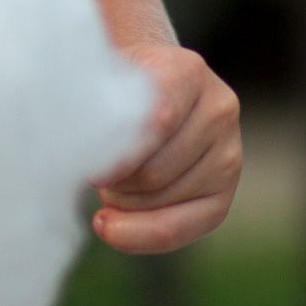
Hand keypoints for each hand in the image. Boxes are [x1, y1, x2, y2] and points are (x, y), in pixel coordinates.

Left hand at [92, 45, 241, 254]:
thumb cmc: (116, 82)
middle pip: (154, 170)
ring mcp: (228, 152)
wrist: (147, 82)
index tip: (88, 168)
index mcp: (188, 72)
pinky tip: (112, 226)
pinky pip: (181, 229)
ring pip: (162, 199)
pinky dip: (138, 233)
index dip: (118, 154)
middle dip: (113, 181)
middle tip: (91, 171)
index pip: (156, 121)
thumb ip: (92, 102)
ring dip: (122, 202)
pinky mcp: (224, 192)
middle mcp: (218, 110)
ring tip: (109, 182)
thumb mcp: (102, 75)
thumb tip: (77, 142)